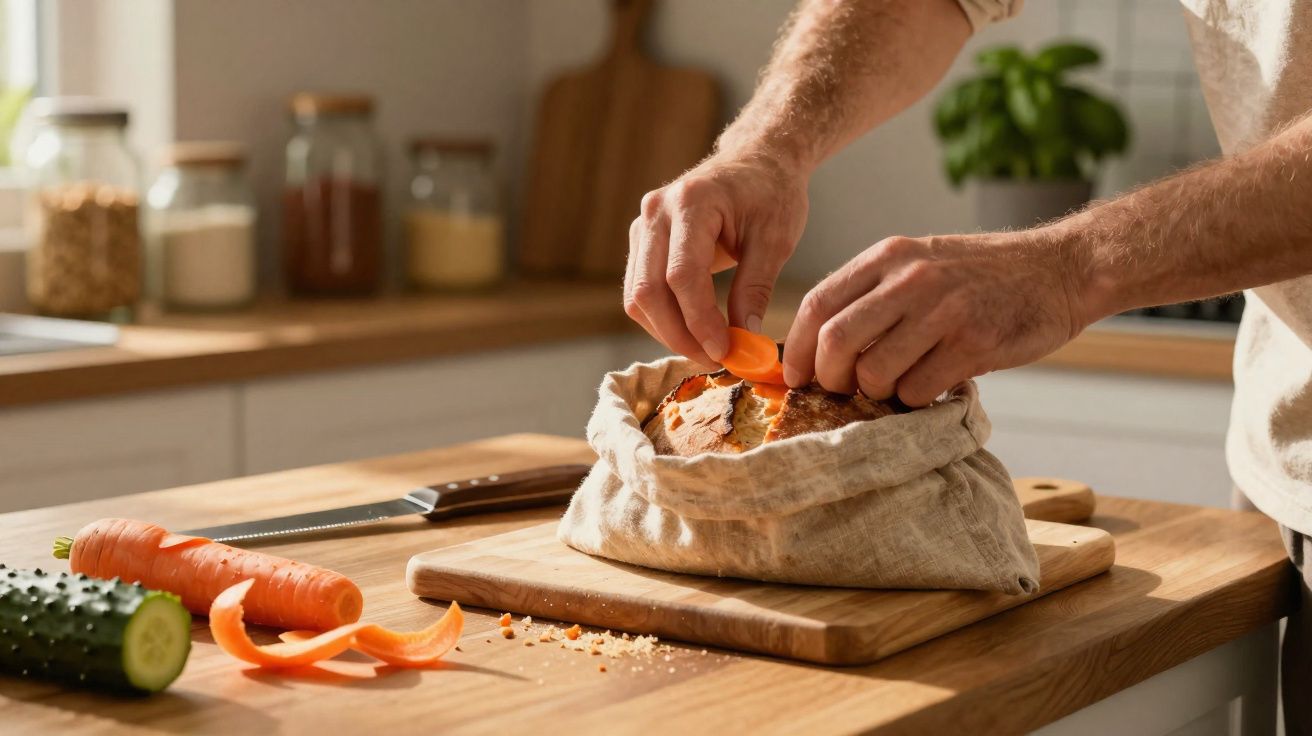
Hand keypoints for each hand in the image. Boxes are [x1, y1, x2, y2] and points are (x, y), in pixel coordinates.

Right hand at [624, 154, 808, 364]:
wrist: (757, 160)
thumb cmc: (771, 193)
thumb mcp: (775, 240)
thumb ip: (756, 289)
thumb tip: (745, 341)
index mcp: (692, 202)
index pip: (682, 275)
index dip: (699, 321)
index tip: (724, 351)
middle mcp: (657, 211)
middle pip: (649, 289)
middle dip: (680, 335)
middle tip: (716, 360)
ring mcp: (643, 225)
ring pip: (638, 295)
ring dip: (668, 332)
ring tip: (707, 350)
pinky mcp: (642, 241)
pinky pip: (640, 290)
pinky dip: (662, 318)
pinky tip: (692, 333)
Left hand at [782, 231, 1090, 405]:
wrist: (1060, 268)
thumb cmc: (981, 275)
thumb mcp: (919, 263)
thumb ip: (872, 295)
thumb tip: (818, 348)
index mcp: (888, 256)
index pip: (817, 305)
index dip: (797, 350)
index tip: (797, 377)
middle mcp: (910, 279)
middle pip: (835, 343)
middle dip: (829, 380)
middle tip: (844, 392)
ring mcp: (943, 311)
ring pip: (874, 374)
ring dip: (877, 394)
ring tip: (898, 386)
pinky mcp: (974, 344)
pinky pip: (918, 391)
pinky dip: (915, 401)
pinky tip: (932, 386)